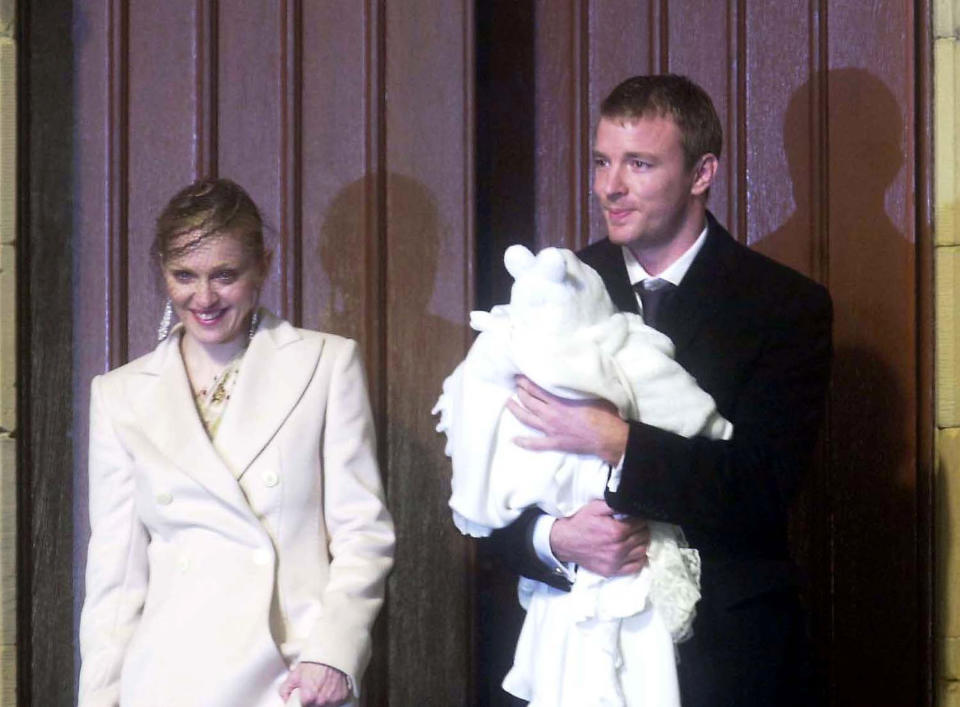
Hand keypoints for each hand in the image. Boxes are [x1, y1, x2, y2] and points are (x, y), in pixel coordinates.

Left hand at [279, 663, 350, 706]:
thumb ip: (285, 689)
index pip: (303, 706)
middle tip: (314, 688)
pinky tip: (331, 686)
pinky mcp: (342, 696)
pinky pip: (337, 701)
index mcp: (308, 698)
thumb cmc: (314, 662)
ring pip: (326, 704)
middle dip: (313, 699)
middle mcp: (321, 701)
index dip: (304, 699)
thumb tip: (285, 698)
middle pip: (315, 706)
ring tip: (323, 686)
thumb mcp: (294, 674)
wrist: (331, 653)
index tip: (305, 695)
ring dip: (324, 698)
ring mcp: (333, 699)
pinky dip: (334, 696)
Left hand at [506, 376, 628, 464]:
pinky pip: (535, 444)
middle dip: (520, 391)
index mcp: (559, 401)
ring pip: (527, 419)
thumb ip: (575, 386)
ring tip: (508, 403)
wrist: (608, 437)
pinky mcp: (554, 443)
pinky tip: (514, 440)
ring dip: (516, 410)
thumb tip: (568, 376)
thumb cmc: (603, 413)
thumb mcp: (589, 393)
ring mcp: (550, 430)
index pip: (536, 388)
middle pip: (528, 401)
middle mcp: (551, 414)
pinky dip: (524, 442)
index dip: (525, 381)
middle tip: (516, 385)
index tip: (520, 376)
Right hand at [550, 499, 648, 576]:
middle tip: (634, 526)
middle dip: (641, 529)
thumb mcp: (595, 507)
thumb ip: (615, 504)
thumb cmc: (580, 522)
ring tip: (634, 538)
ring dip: (641, 542)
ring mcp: (616, 561)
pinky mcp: (613, 571)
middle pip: (643, 537)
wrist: (564, 542)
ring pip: (642, 551)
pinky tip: (633, 552)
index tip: (634, 517)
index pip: (641, 523)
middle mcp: (619, 548)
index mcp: (617, 530)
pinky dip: (638, 558)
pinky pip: (636, 567)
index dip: (639, 518)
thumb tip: (631, 504)